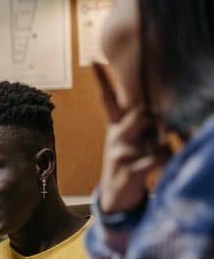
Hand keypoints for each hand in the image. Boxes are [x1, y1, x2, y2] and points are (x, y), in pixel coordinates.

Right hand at [93, 64, 169, 213]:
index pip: (107, 99)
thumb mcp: (135, 143)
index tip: (93, 60)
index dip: (101, 80)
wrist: (117, 198)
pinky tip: (163, 166)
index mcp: (116, 127)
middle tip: (162, 130)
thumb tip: (164, 114)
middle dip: (155, 117)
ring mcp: (119, 152)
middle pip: (138, 112)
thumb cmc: (133, 165)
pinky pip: (156, 156)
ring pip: (149, 133)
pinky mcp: (128, 168)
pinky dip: (166, 160)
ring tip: (163, 151)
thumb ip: (145, 126)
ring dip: (163, 142)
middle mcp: (115, 136)